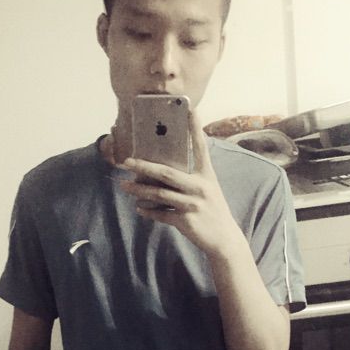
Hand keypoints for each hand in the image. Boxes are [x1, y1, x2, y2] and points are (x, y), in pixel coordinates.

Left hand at [119, 111, 244, 258]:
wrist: (224, 239)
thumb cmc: (213, 211)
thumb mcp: (208, 190)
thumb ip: (189, 180)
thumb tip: (160, 174)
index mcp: (207, 176)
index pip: (201, 148)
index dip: (195, 129)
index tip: (191, 109)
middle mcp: (200, 188)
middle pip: (166, 173)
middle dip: (144, 167)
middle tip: (127, 162)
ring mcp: (192, 205)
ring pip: (159, 194)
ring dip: (139, 191)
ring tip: (124, 187)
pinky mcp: (185, 221)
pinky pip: (161, 214)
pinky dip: (148, 212)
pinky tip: (139, 209)